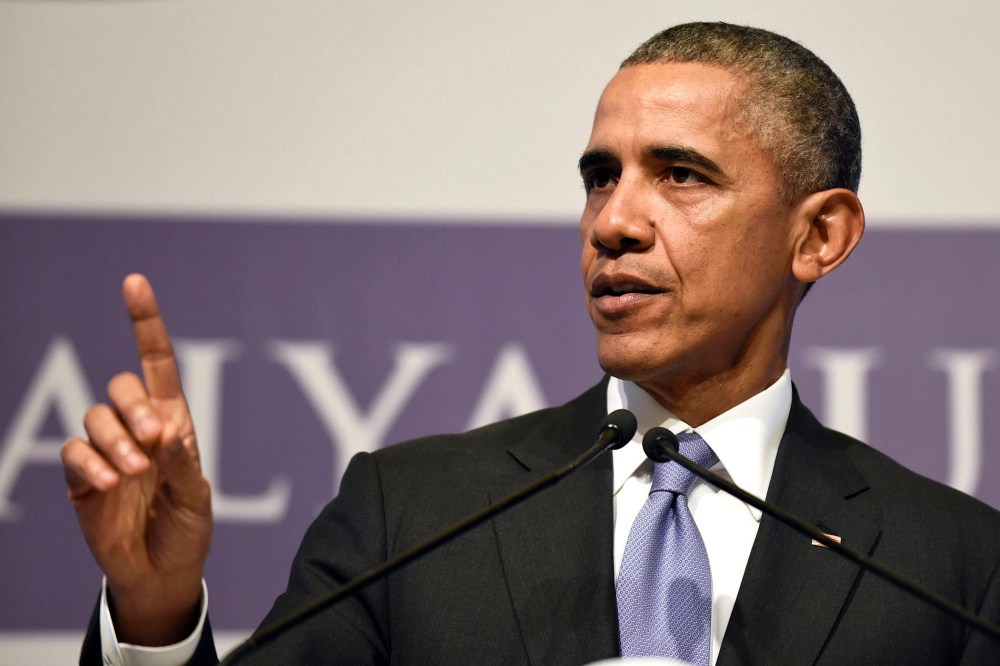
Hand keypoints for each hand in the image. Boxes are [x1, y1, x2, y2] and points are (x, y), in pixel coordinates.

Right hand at [61, 274, 212, 645]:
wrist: (159, 571)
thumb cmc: (186, 529)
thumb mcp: (196, 498)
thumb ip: (182, 464)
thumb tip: (167, 430)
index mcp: (172, 422)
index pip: (157, 363)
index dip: (146, 323)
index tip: (134, 283)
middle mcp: (137, 428)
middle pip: (122, 387)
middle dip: (135, 407)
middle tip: (154, 440)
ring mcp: (106, 451)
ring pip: (95, 416)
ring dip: (114, 441)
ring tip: (132, 473)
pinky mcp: (80, 476)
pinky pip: (73, 451)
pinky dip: (89, 463)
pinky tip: (107, 484)